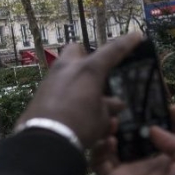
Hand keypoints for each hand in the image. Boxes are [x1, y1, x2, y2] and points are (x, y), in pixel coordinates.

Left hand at [16, 32, 142, 148]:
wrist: (44, 139)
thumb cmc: (80, 125)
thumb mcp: (102, 118)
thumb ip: (109, 107)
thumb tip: (115, 103)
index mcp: (88, 70)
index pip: (112, 51)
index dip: (126, 43)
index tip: (136, 35)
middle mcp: (67, 69)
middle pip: (75, 49)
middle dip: (84, 55)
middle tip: (94, 71)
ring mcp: (50, 79)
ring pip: (63, 67)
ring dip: (74, 75)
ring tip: (84, 93)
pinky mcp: (38, 92)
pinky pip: (55, 84)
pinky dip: (64, 90)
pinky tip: (69, 104)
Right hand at [92, 104, 174, 174]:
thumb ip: (174, 141)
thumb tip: (152, 128)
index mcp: (169, 157)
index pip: (167, 132)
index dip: (166, 116)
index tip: (166, 101)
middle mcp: (147, 160)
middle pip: (134, 135)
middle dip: (129, 120)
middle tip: (124, 104)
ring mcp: (129, 170)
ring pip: (114, 145)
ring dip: (111, 131)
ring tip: (112, 119)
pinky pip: (100, 161)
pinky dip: (100, 149)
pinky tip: (108, 139)